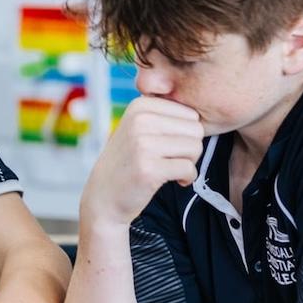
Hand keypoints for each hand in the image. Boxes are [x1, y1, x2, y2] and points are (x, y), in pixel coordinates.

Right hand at [83, 96, 203, 227]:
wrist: (104, 197)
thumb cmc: (128, 162)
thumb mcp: (137, 128)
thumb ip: (162, 114)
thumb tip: (199, 108)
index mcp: (140, 106)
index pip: (190, 113)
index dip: (186, 133)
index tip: (170, 145)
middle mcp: (140, 120)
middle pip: (196, 129)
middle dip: (190, 148)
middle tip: (172, 159)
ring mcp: (143, 144)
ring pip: (195, 147)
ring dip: (189, 163)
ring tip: (170, 168)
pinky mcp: (149, 168)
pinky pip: (189, 168)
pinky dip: (187, 178)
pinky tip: (174, 181)